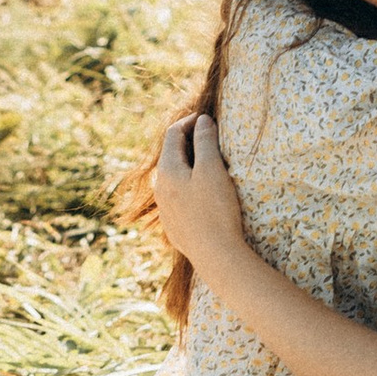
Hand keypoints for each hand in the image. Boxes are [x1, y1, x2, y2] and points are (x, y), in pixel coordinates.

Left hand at [146, 111, 254, 273]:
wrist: (216, 256)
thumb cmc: (216, 210)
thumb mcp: (212, 169)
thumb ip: (205, 141)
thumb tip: (202, 120)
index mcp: (167, 171)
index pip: (173, 134)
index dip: (189, 121)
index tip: (207, 118)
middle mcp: (160, 189)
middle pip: (171, 155)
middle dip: (188, 142)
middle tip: (210, 136)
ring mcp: (165, 209)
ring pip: (173, 178)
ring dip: (188, 165)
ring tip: (208, 162)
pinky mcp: (174, 226)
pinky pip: (178, 197)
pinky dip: (189, 185)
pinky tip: (203, 192)